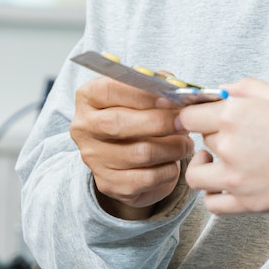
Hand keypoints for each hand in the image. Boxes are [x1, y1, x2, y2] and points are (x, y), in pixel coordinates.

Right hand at [71, 76, 193, 218]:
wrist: (124, 157)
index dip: (142, 94)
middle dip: (159, 122)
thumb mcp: (140, 93)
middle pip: (119, 124)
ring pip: (139, 153)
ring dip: (171, 148)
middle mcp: (83, 127)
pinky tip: (174, 162)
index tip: (170, 98)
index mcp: (87, 97)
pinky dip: (168, 170)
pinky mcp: (108, 183)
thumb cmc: (135, 115)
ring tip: (185, 143)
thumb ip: (156, 84)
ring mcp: (93, 158)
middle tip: (184, 122)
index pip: (108, 91)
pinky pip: (147, 178)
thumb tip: (176, 86)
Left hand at [178, 80, 268, 216]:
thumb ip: (245, 88)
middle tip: (236, 134)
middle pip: (201, 139)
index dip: (193, 114)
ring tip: (217, 162)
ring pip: (197, 175)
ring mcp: (236, 178)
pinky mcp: (248, 203)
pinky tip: (225, 185)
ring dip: (204, 166)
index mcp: (235, 114)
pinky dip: (214, 195)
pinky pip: (213, 204)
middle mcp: (229, 145)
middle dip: (213, 134)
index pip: (189, 115)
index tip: (199, 117)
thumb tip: (220, 91)